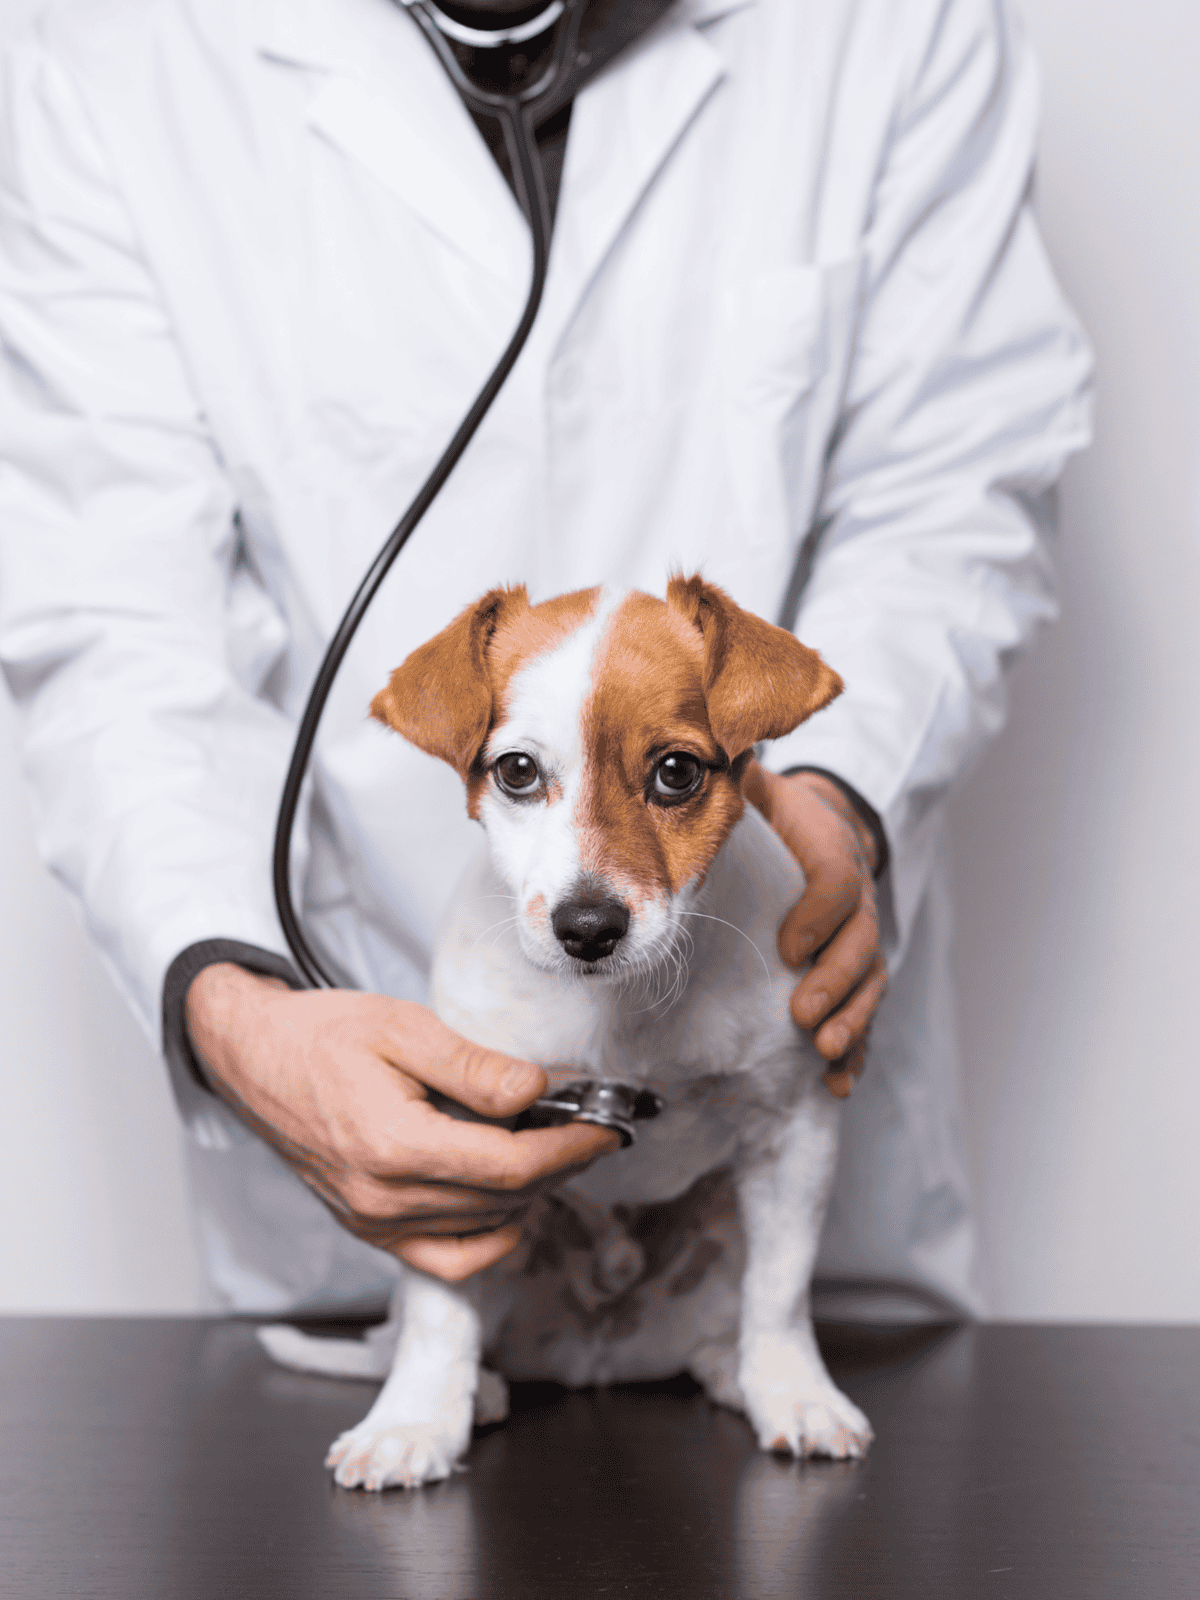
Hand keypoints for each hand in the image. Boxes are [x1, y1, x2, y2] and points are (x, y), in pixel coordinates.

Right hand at [185, 965, 617, 1281]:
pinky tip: (505, 1198)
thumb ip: (472, 1067)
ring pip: (483, 1229)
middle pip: (505, 1200)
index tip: (605, 1128)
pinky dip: (487, 1235)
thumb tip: (535, 1091)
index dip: (570, 1149)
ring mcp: (374, 1223)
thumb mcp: (401, 1027)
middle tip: (588, 1127)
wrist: (254, 1059)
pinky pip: (445, 1257)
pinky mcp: (369, 1230)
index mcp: (394, 1146)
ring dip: (529, 1194)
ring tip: (548, 1147)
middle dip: (560, 1165)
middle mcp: (383, 1200)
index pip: (511, 1167)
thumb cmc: (320, 1036)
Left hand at [741, 761, 887, 1096]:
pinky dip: (857, 1050)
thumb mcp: (766, 791)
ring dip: (852, 1021)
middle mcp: (856, 903)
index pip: (838, 884)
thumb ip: (740, 778)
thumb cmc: (782, 817)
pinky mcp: (855, 975)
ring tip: (826, 1051)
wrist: (825, 828)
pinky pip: (863, 1014)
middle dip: (836, 982)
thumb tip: (710, 754)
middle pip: (861, 944)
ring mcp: (860, 943)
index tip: (788, 946)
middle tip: (804, 1014)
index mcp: (834, 855)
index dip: (819, 916)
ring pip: (869, 985)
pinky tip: (839, 1082)